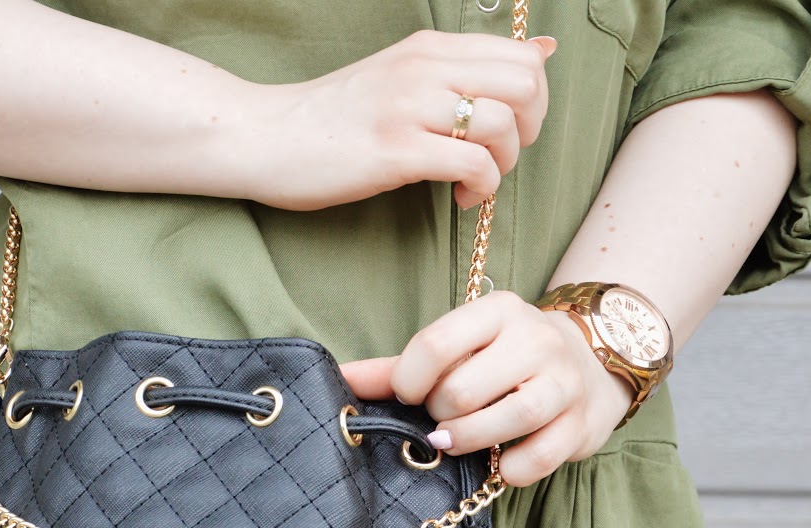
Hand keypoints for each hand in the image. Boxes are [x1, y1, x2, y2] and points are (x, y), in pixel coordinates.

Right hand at [247, 31, 555, 210]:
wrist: (266, 137)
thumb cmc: (334, 117)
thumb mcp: (404, 75)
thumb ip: (467, 66)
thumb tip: (544, 49)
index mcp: (428, 47)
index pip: (522, 57)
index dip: (534, 100)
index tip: (508, 129)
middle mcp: (423, 67)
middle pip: (524, 86)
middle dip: (528, 131)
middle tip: (498, 156)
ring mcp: (408, 107)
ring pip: (502, 125)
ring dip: (503, 165)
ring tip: (473, 182)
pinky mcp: (395, 150)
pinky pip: (472, 164)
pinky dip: (480, 188)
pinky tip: (459, 197)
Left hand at [339, 292, 634, 487]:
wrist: (590, 368)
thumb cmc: (505, 362)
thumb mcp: (460, 351)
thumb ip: (399, 368)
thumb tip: (338, 378)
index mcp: (497, 312)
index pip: (437, 344)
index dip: (410, 381)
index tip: (409, 397)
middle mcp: (535, 339)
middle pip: (464, 389)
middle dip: (440, 414)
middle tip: (441, 418)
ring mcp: (564, 381)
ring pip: (509, 417)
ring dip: (470, 440)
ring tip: (458, 441)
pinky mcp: (581, 423)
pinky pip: (539, 456)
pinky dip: (511, 470)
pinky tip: (500, 464)